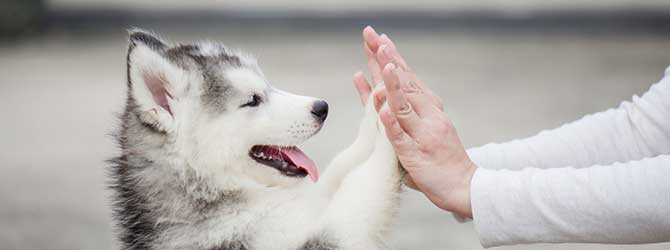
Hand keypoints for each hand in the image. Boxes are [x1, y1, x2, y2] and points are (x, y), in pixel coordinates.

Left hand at [353, 26, 475, 217]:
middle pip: (404, 84)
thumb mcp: (425, 128)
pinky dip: (391, 123)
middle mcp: (428, 116)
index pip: (408, 78)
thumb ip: (404, 112)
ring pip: (404, 106)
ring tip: (383, 65)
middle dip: (388, 60)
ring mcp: (422, 134)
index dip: (393, 58)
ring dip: (393, 85)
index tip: (380, 39)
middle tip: (375, 38)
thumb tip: (381, 93)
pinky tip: (382, 109)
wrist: (464, 186)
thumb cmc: (441, 158)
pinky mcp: (415, 155)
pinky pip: (400, 137)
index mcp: (429, 109)